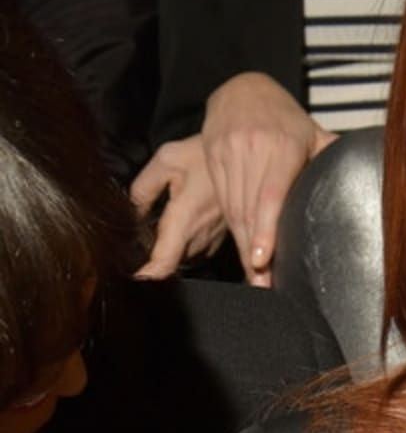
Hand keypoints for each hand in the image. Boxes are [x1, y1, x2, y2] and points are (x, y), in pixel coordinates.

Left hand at [131, 134, 226, 278]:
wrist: (246, 153)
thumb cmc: (206, 153)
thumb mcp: (167, 160)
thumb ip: (143, 189)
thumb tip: (132, 214)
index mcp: (186, 216)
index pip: (164, 262)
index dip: (146, 276)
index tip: (132, 279)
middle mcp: (202, 233)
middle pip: (171, 264)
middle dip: (152, 260)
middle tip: (134, 248)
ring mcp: (214, 237)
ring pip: (184, 258)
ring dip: (169, 253)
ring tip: (154, 237)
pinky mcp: (222, 236)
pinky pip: (198, 250)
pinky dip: (184, 246)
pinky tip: (178, 228)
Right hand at [202, 72, 335, 286]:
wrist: (242, 90)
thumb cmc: (285, 119)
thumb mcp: (313, 132)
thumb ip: (335, 154)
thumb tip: (377, 169)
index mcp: (283, 144)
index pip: (272, 194)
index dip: (266, 229)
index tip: (263, 259)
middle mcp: (253, 148)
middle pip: (251, 210)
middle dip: (256, 251)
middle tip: (265, 285)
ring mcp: (228, 153)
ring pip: (233, 209)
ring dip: (244, 246)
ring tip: (256, 277)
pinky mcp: (211, 157)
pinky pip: (222, 202)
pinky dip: (232, 229)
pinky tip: (244, 250)